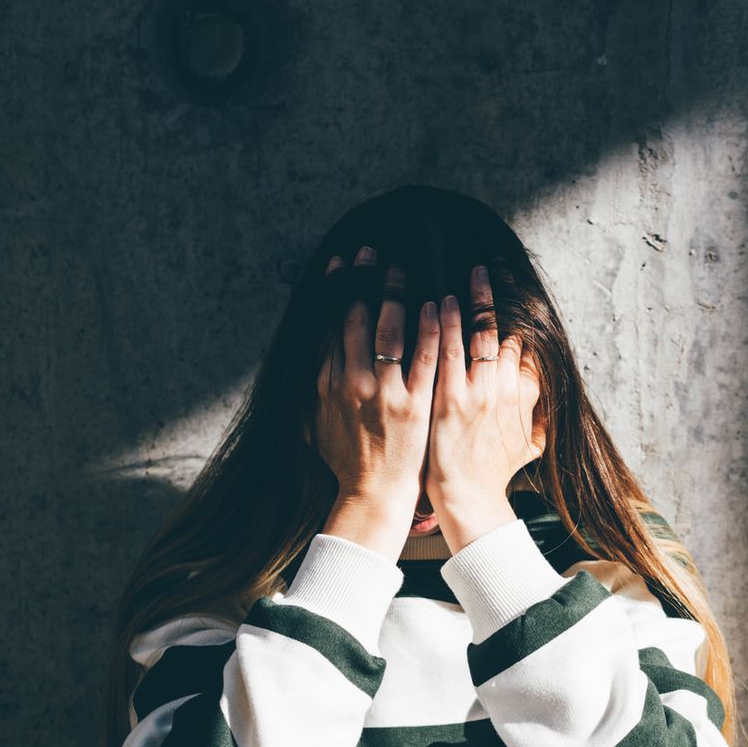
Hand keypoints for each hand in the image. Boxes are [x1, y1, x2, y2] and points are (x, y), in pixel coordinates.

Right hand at [309, 246, 442, 546]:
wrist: (371, 493)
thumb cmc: (347, 458)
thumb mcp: (316, 419)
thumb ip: (316, 385)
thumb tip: (314, 354)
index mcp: (326, 383)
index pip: (329, 325)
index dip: (335, 290)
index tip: (341, 264)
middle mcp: (350, 382)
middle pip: (355, 319)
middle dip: (362, 280)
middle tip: (370, 253)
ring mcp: (382, 392)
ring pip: (387, 331)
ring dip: (393, 293)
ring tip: (401, 269)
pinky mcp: (413, 404)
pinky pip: (423, 358)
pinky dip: (428, 329)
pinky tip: (434, 305)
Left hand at [425, 263, 545, 548]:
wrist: (467, 499)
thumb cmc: (493, 474)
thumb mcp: (530, 444)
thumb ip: (538, 416)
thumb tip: (546, 396)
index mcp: (523, 395)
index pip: (521, 345)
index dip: (513, 317)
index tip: (505, 292)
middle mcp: (504, 388)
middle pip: (501, 331)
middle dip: (493, 297)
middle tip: (484, 267)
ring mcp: (477, 391)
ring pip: (477, 334)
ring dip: (472, 301)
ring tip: (464, 276)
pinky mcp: (450, 399)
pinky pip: (448, 352)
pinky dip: (448, 325)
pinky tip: (442, 302)